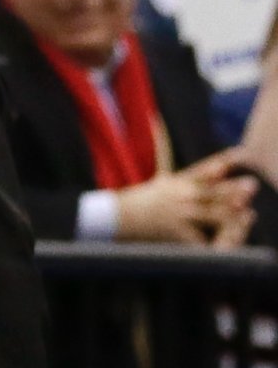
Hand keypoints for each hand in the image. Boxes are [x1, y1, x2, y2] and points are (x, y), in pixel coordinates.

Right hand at [112, 150, 255, 242]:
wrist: (115, 216)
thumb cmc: (139, 198)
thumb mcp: (158, 178)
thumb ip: (163, 153)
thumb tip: (159, 125)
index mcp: (178, 181)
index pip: (203, 169)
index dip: (222, 161)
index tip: (241, 154)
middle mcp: (179, 195)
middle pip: (211, 191)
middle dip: (232, 188)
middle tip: (252, 184)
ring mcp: (177, 212)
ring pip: (209, 213)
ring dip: (229, 213)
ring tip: (246, 212)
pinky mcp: (174, 230)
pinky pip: (196, 237)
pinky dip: (210, 242)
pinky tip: (225, 242)